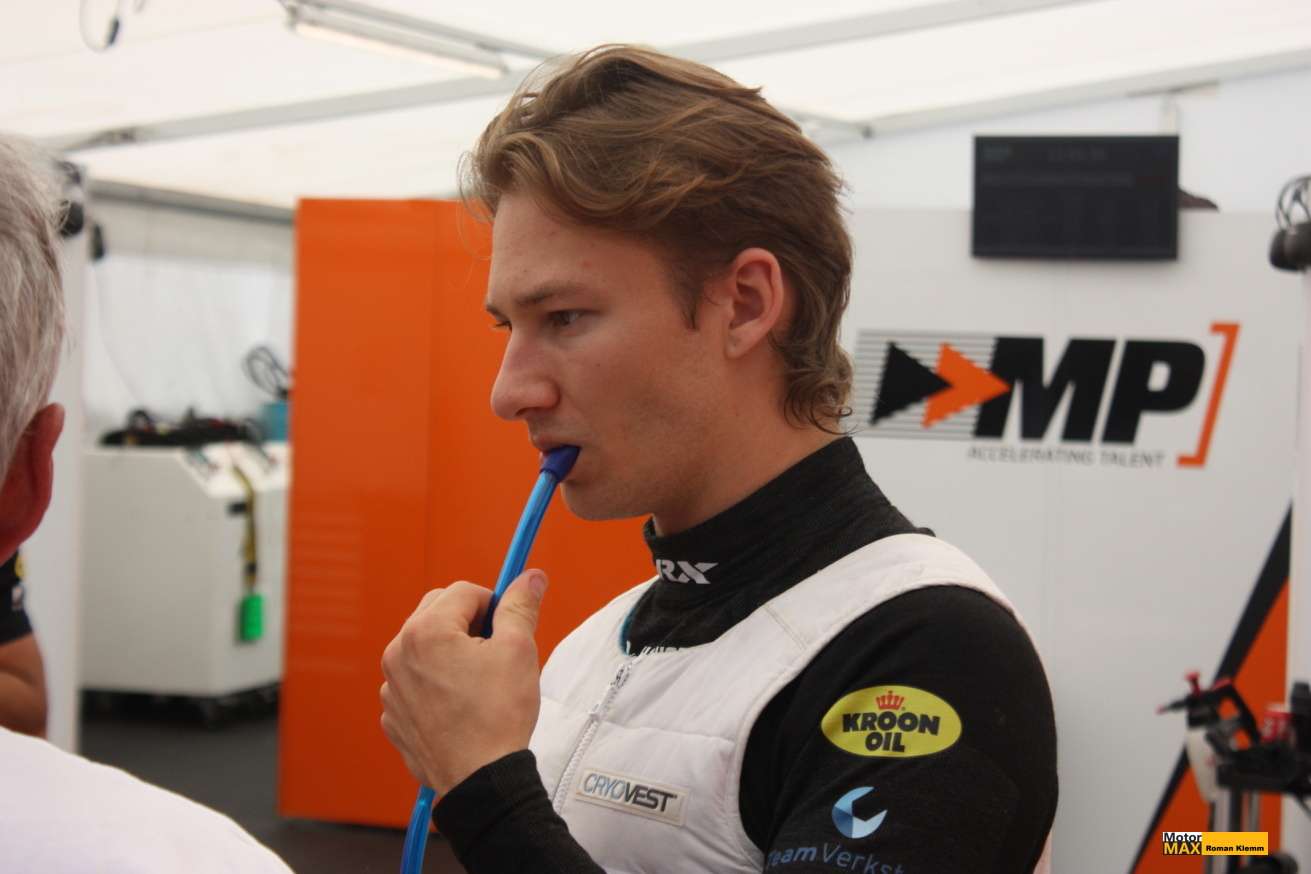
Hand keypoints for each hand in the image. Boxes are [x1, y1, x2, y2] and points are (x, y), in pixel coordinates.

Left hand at [380, 570, 547, 792]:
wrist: (480, 780)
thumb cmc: (497, 717)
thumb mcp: (518, 650)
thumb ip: (520, 606)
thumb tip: (529, 578)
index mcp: (426, 631)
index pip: (464, 591)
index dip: (493, 604)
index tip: (507, 626)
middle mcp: (398, 654)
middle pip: (437, 611)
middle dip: (468, 623)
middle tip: (495, 650)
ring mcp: (391, 687)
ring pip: (424, 646)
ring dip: (450, 651)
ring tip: (479, 681)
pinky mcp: (393, 714)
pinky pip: (414, 681)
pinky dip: (435, 682)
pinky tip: (460, 703)